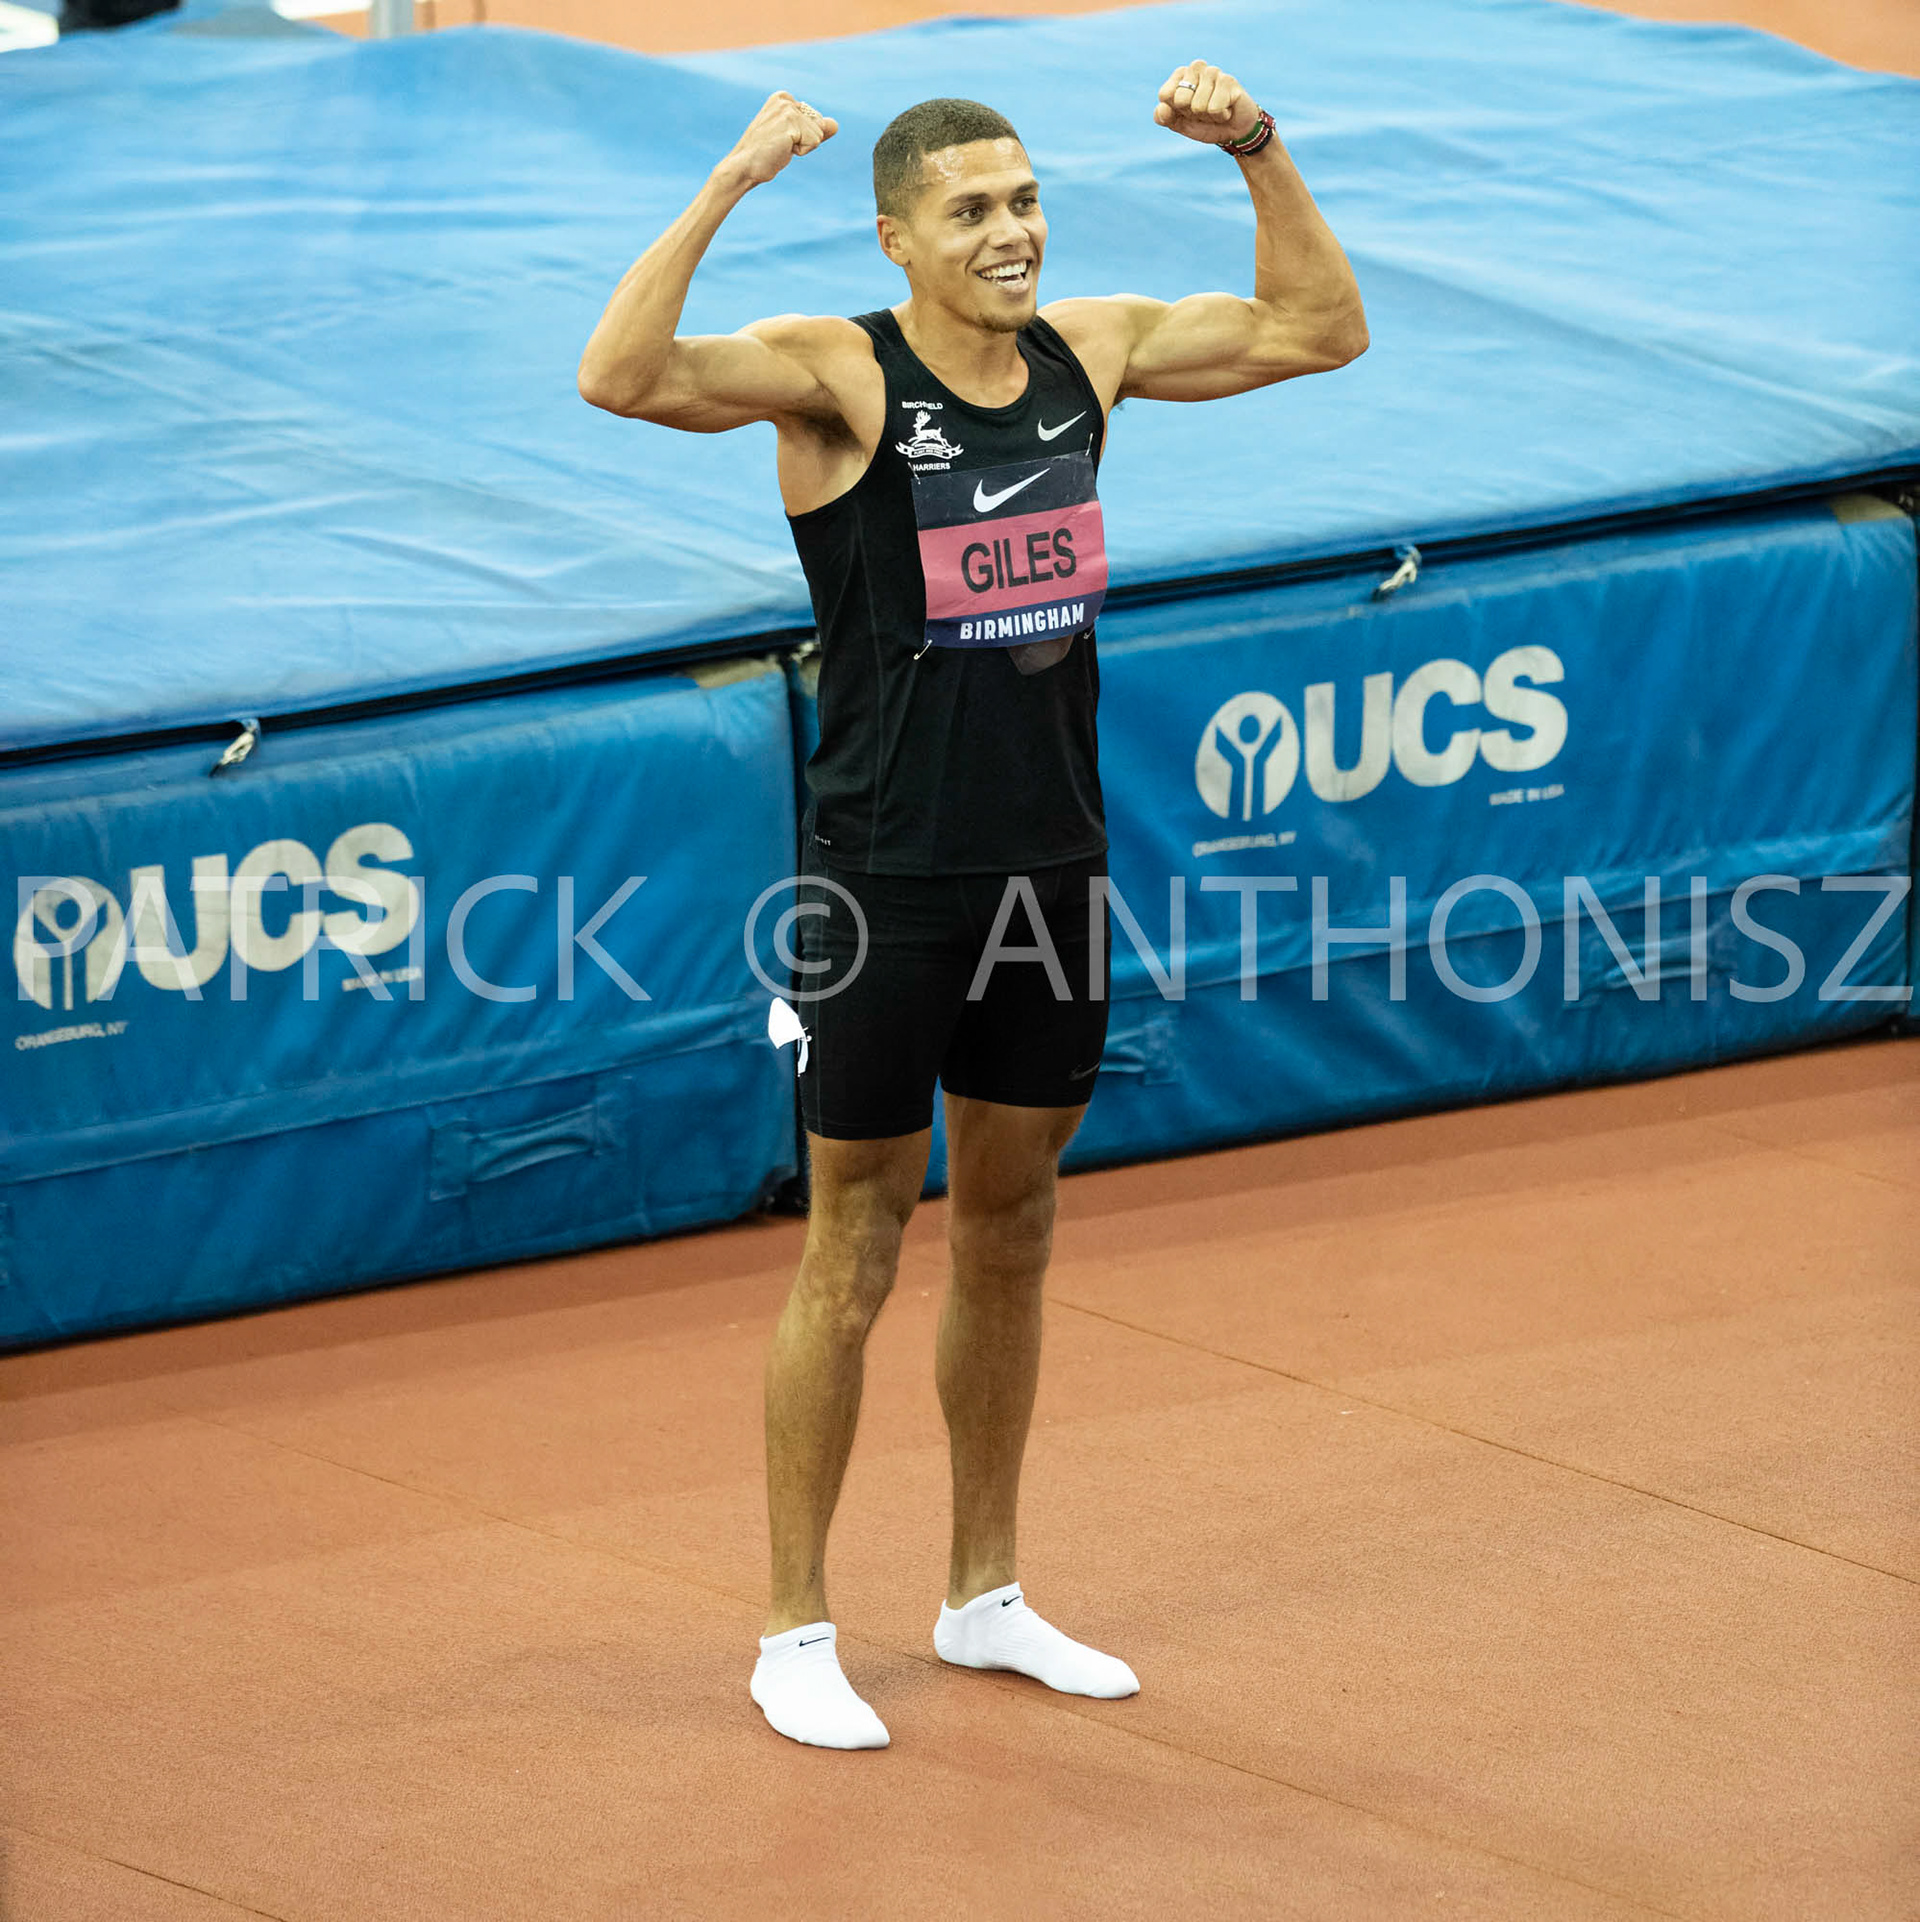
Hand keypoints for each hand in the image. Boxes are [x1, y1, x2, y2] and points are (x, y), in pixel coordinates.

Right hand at [721, 91, 838, 189]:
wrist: (743, 167)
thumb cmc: (765, 155)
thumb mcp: (792, 139)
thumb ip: (813, 129)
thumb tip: (835, 124)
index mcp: (783, 98)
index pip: (815, 121)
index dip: (803, 138)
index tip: (781, 141)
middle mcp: (786, 100)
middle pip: (819, 126)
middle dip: (805, 142)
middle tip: (780, 146)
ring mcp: (788, 110)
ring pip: (818, 135)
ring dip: (802, 148)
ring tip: (780, 148)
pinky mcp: (790, 122)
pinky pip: (814, 142)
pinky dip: (801, 152)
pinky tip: (781, 150)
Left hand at [1153, 59, 1257, 145]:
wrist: (1233, 130)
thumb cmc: (1204, 123)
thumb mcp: (1180, 124)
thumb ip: (1165, 117)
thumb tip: (1161, 108)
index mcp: (1179, 75)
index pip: (1165, 94)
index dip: (1175, 111)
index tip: (1186, 111)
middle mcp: (1195, 68)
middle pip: (1181, 100)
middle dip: (1192, 114)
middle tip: (1203, 111)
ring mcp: (1212, 71)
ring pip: (1198, 106)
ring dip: (1207, 116)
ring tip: (1216, 110)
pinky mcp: (1228, 80)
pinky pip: (1214, 109)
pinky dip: (1220, 116)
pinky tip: (1227, 109)